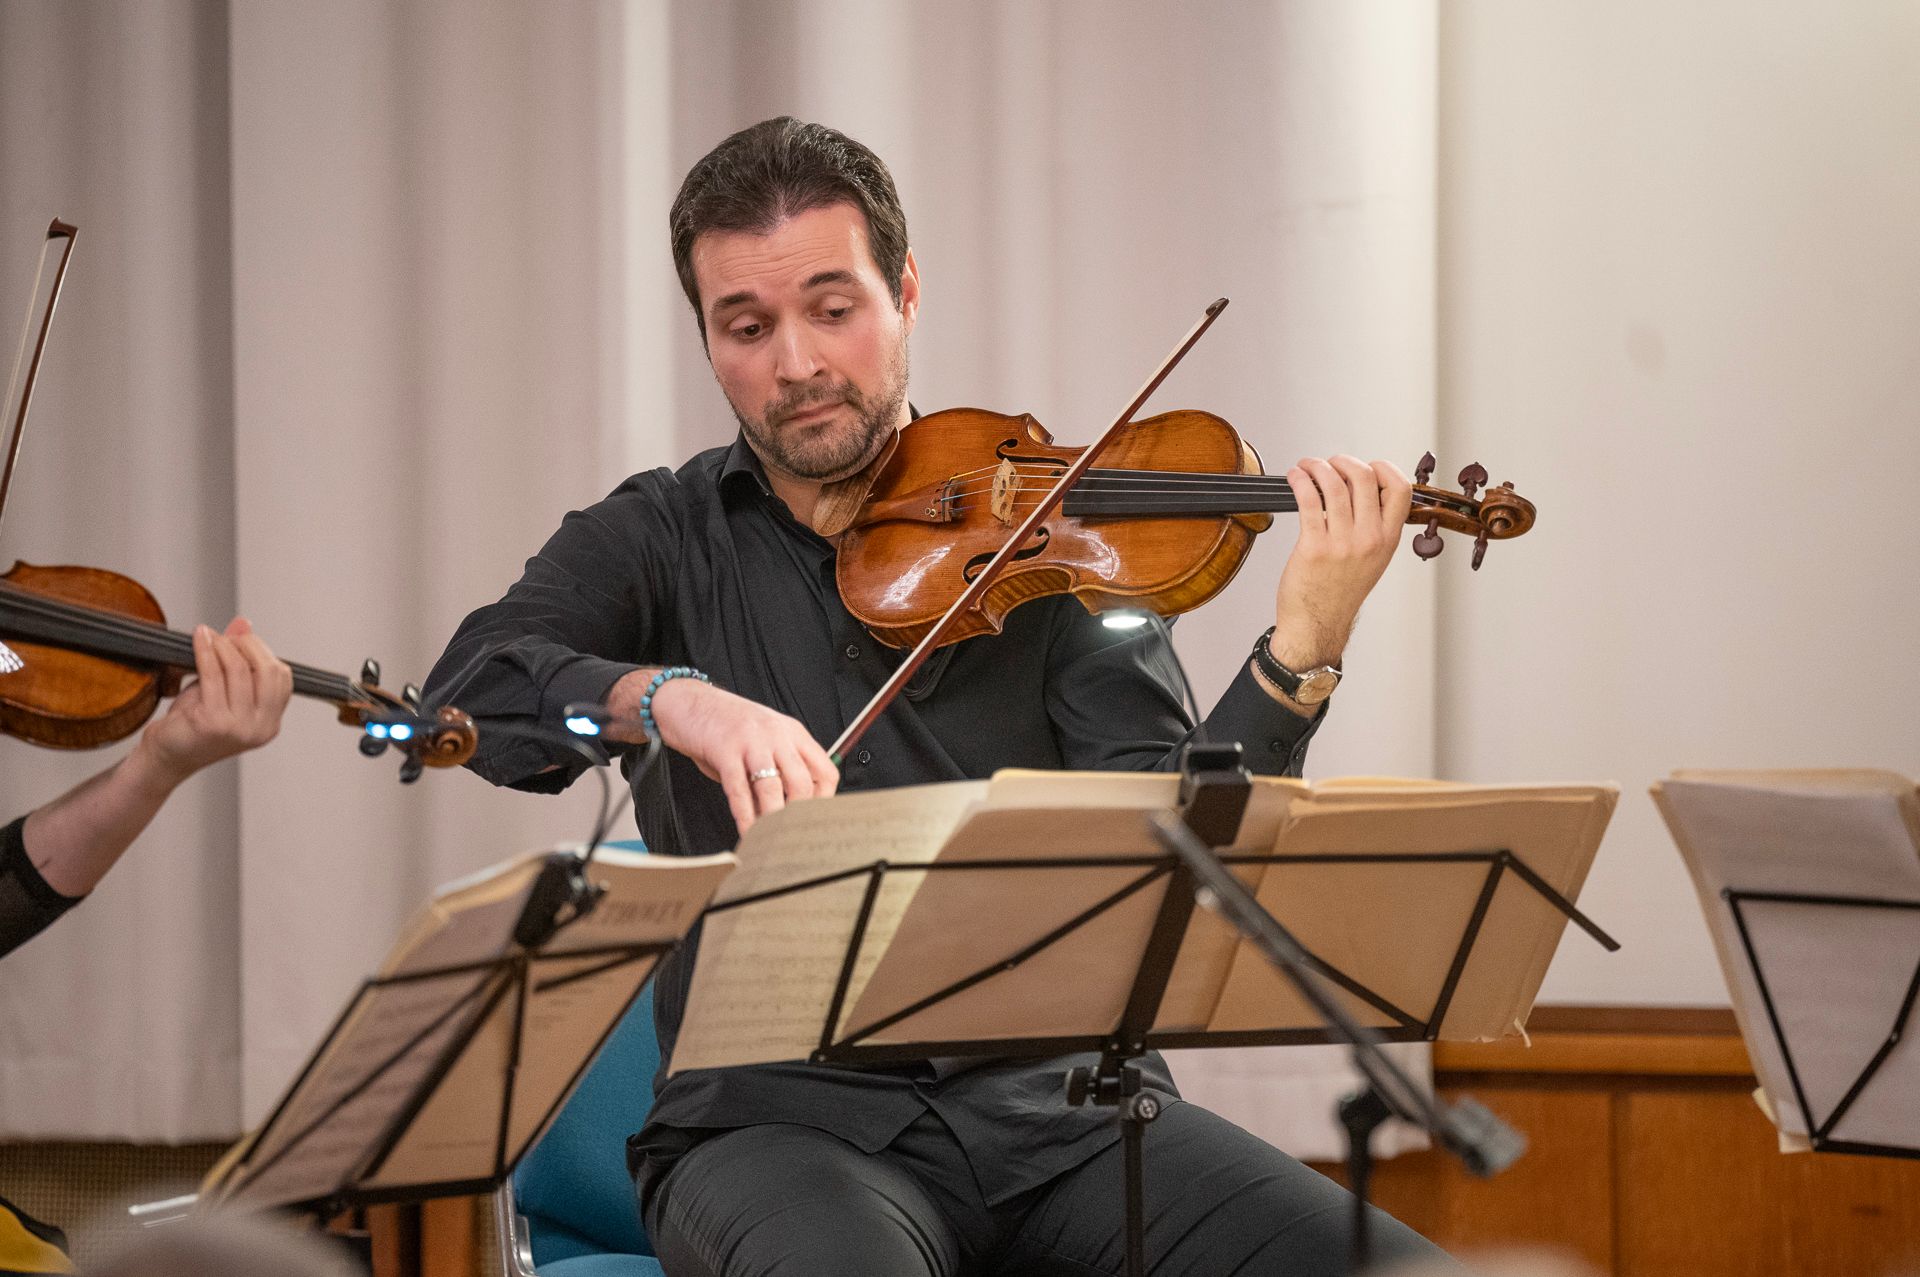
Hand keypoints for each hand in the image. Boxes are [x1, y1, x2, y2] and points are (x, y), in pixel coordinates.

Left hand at [137, 617, 294, 785]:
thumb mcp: (223, 691)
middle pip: (267, 669)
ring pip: (239, 668)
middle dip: (247, 644)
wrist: (167, 755)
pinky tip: (199, 639)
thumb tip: (243, 623)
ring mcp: (238, 728)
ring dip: (222, 645)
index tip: (242, 639)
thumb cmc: (194, 725)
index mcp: (270, 724)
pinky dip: (205, 650)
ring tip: (208, 636)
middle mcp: (260, 728)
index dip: (263, 651)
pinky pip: (212, 674)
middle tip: (227, 636)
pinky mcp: (213, 722)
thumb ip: (238, 660)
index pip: (282, 677)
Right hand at [618, 673, 838, 833]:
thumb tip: (787, 813)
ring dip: (772, 820)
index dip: (822, 801)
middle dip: (797, 816)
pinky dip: (744, 816)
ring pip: (773, 788)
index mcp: (792, 732)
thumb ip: (776, 770)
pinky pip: (739, 790)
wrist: (687, 700)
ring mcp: (751, 740)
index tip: (812, 821)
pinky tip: (746, 831)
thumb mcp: (761, 741)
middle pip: (802, 782)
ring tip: (770, 841)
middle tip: (790, 837)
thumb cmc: (725, 725)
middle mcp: (777, 734)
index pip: (825, 771)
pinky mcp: (725, 749)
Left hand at [1269, 456, 1412, 668]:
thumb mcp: (1373, 559)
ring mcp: (1342, 543)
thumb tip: (1361, 488)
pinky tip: (1295, 478)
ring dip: (1317, 466)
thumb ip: (1374, 526)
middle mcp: (1369, 539)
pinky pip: (1308, 500)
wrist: (1318, 625)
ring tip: (1306, 467)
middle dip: (1344, 461)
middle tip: (1330, 463)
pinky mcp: (1314, 546)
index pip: (1400, 489)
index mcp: (1388, 540)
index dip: (1383, 468)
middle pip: (1365, 477)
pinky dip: (1300, 480)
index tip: (1365, 466)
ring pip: (1334, 484)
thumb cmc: (1340, 592)